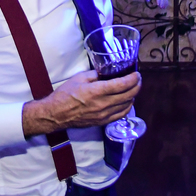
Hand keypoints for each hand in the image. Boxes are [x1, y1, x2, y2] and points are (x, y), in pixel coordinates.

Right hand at [21, 69, 140, 136]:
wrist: (57, 114)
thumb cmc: (66, 94)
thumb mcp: (79, 78)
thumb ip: (95, 75)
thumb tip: (106, 72)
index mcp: (97, 91)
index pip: (122, 84)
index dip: (132, 79)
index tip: (137, 74)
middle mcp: (103, 104)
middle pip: (128, 95)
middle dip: (136, 86)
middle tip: (138, 80)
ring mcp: (104, 115)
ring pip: (126, 106)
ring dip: (132, 96)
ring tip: (133, 89)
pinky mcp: (102, 122)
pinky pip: (120, 115)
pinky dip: (127, 107)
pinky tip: (127, 102)